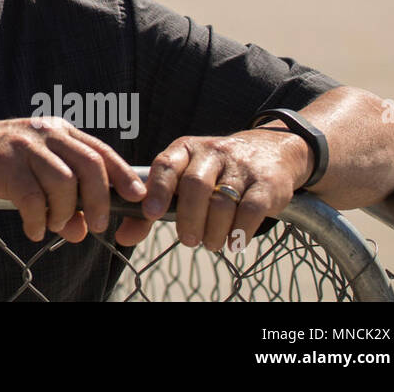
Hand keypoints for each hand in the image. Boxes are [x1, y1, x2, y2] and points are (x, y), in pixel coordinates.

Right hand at [0, 115, 146, 243]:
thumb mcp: (31, 174)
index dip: (122, 174)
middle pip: (90, 165)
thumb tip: (81, 229)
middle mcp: (44, 133)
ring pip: (65, 183)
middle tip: (97, 225)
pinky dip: (38, 221)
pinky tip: (32, 229)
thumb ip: (60, 197)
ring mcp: (24, 147)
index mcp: (56, 131)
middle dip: (100, 200)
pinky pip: (33, 199)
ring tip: (53, 226)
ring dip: (65, 213)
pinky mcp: (4, 166)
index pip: (99, 151)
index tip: (136, 197)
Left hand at [114, 130, 311, 251]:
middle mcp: (212, 152)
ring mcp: (241, 166)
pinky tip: (233, 242)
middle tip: (187, 240)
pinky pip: (251, 210)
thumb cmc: (213, 173)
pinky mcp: (267, 183)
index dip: (157, 190)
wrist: (270, 151)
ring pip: (222, 202)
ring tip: (210, 243)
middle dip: (188, 218)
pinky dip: (239, 231)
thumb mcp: (182, 179)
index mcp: (185, 149)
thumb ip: (151, 208)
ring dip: (213, 230)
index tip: (151, 213)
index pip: (166, 165)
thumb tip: (123, 237)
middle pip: (194, 186)